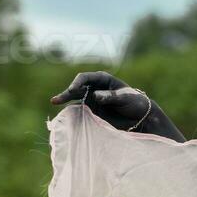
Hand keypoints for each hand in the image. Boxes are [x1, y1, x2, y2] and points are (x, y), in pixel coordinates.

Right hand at [51, 71, 184, 141]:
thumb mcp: (125, 99)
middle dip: (66, 94)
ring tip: (56, 108)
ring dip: (66, 104)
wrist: (141, 118)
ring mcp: (92, 101)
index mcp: (103, 80)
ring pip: (75, 101)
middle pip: (76, 89)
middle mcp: (95, 89)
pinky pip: (79, 112)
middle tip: (55, 101)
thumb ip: (111, 97)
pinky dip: (72, 114)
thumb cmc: (136, 103)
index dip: (77, 83)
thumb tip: (96, 96)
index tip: (73, 90)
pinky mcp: (92, 112)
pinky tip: (65, 119)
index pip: (85, 78)